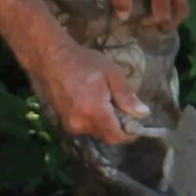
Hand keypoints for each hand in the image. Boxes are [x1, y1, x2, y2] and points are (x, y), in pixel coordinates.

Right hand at [28, 36, 144, 145]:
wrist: (51, 58)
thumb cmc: (84, 62)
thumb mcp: (112, 74)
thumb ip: (127, 96)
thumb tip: (143, 114)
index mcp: (95, 112)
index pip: (116, 136)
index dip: (130, 134)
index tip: (138, 125)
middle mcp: (81, 123)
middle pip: (107, 136)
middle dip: (119, 127)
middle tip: (124, 109)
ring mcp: (71, 124)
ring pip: (97, 132)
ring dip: (106, 124)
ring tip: (107, 102)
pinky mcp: (64, 122)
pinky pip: (86, 127)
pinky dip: (94, 120)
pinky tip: (94, 103)